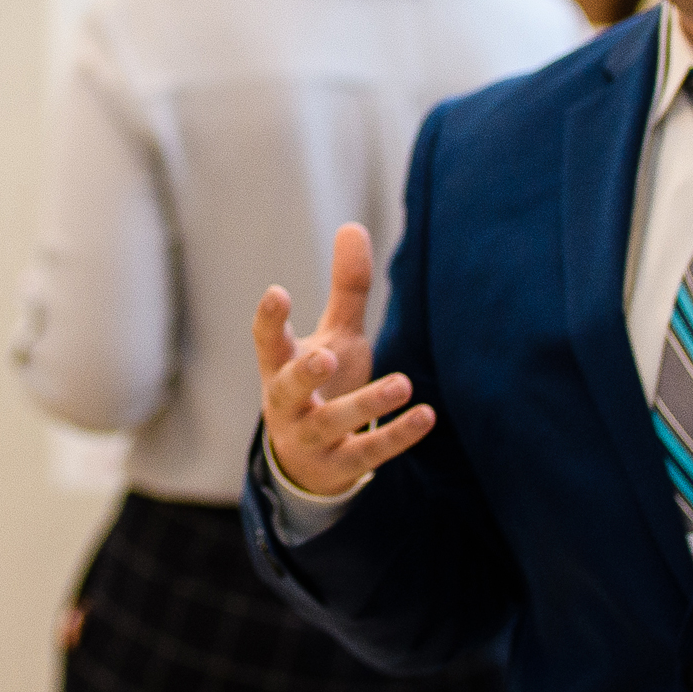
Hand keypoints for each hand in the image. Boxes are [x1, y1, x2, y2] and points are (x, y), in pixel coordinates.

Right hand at [254, 223, 434, 497]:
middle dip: (304, 373)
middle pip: (287, 389)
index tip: (278, 293)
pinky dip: (398, 436)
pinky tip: (426, 415)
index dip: (270, 320)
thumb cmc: (320, 386)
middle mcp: (287, 404)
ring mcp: (311, 438)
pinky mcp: (341, 465)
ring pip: (332, 422)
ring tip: (402, 383)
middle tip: (323, 356)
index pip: (266, 342)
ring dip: (366, 404)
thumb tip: (353, 226)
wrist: (309, 463)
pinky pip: (369, 453)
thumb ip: (344, 289)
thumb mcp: (333, 336)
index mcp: (280, 368)